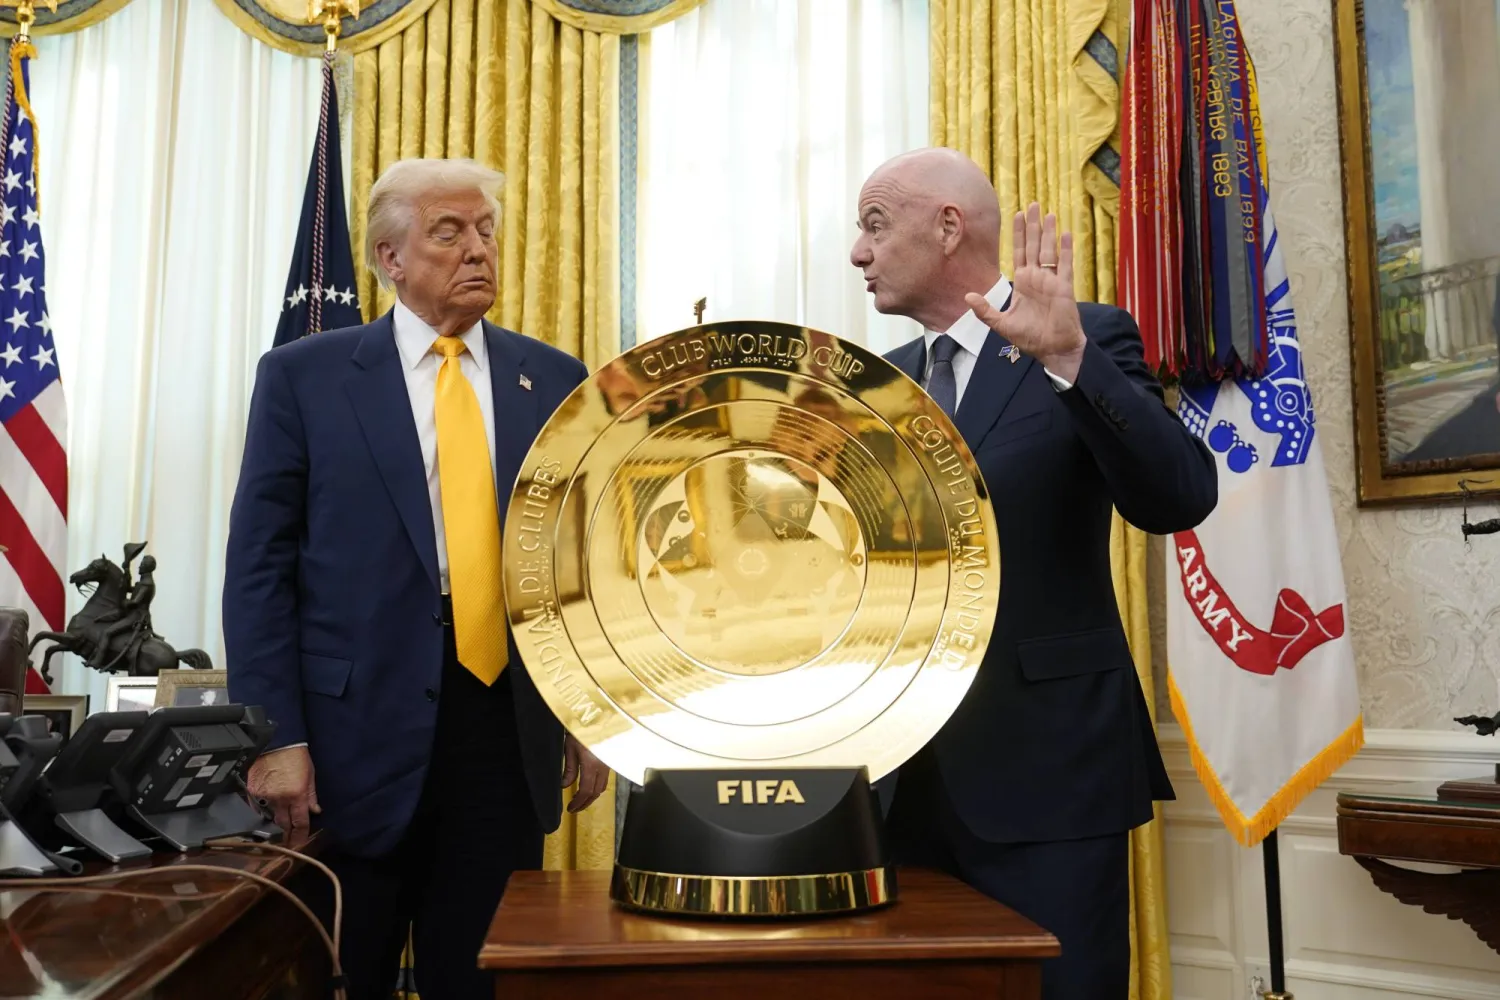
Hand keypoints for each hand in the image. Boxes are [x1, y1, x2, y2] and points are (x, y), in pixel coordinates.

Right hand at [247, 745, 319, 836]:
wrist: (277, 742)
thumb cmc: (296, 755)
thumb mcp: (310, 775)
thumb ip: (311, 795)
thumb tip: (314, 811)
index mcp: (297, 795)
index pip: (299, 823)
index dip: (300, 836)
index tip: (299, 843)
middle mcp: (279, 798)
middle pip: (282, 825)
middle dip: (285, 835)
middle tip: (287, 842)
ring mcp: (264, 795)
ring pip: (268, 818)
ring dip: (272, 824)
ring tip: (275, 831)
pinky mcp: (251, 791)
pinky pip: (256, 807)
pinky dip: (261, 811)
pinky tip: (265, 814)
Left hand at [562, 734, 609, 812]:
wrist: (596, 715)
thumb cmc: (581, 728)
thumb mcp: (570, 748)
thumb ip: (569, 769)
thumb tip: (565, 785)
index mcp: (591, 765)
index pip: (585, 791)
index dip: (578, 803)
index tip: (570, 808)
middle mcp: (603, 767)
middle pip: (595, 793)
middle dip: (584, 803)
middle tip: (574, 808)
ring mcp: (608, 764)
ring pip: (602, 787)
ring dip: (591, 796)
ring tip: (580, 799)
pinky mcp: (610, 760)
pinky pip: (605, 778)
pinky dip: (596, 786)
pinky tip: (589, 785)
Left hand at [964, 202, 1086, 382]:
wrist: (1052, 349)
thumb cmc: (1030, 338)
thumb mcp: (1002, 324)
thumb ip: (985, 311)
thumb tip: (967, 297)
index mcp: (1023, 283)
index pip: (1020, 252)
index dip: (1019, 234)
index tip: (1017, 215)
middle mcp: (1037, 278)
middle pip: (1035, 245)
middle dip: (1033, 226)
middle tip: (1033, 204)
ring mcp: (1051, 281)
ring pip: (1049, 250)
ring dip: (1048, 232)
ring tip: (1048, 213)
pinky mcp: (1064, 288)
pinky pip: (1065, 265)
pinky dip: (1066, 249)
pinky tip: (1066, 234)